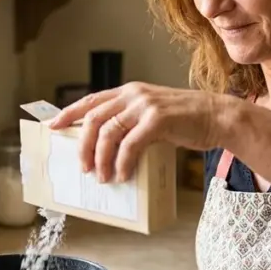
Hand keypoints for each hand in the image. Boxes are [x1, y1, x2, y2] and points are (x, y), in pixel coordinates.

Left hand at [47, 82, 236, 182]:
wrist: (218, 117)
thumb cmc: (186, 121)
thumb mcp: (152, 115)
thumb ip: (131, 122)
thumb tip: (107, 147)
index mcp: (129, 92)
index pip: (91, 101)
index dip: (69, 113)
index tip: (53, 127)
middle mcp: (133, 94)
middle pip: (93, 119)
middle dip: (82, 146)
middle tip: (83, 168)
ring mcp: (145, 105)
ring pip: (108, 132)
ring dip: (101, 159)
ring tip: (103, 177)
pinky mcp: (158, 119)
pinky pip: (130, 144)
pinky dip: (123, 163)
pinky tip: (124, 175)